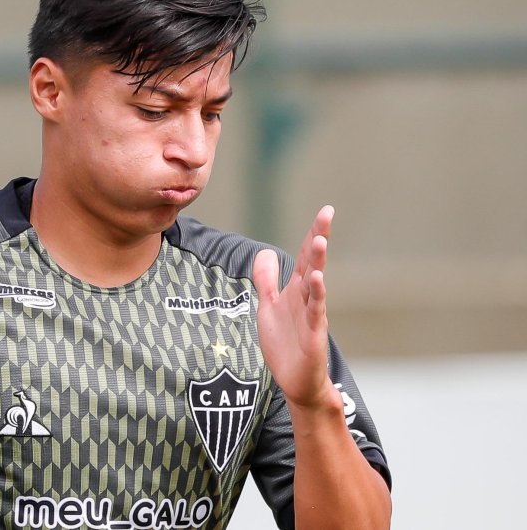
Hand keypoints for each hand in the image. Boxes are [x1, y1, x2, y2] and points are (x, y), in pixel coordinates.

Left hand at [254, 206, 339, 410]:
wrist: (296, 382)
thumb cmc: (286, 345)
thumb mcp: (269, 306)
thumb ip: (267, 280)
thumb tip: (265, 252)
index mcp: (296, 290)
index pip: (305, 256)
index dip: (313, 233)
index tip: (326, 210)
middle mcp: (307, 298)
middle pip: (313, 263)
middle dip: (319, 237)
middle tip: (327, 213)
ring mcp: (312, 315)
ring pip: (315, 283)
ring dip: (318, 261)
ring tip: (320, 239)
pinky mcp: (313, 334)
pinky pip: (315, 311)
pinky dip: (317, 294)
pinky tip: (317, 279)